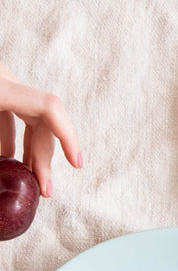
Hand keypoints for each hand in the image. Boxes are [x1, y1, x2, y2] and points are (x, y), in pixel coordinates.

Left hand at [0, 61, 81, 196]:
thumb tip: (7, 166)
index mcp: (2, 88)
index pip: (50, 108)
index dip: (69, 137)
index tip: (77, 164)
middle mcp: (6, 82)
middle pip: (42, 120)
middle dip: (45, 157)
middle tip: (45, 188)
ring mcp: (3, 84)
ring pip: (29, 119)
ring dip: (30, 150)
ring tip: (31, 178)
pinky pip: (12, 114)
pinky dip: (12, 139)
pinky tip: (9, 159)